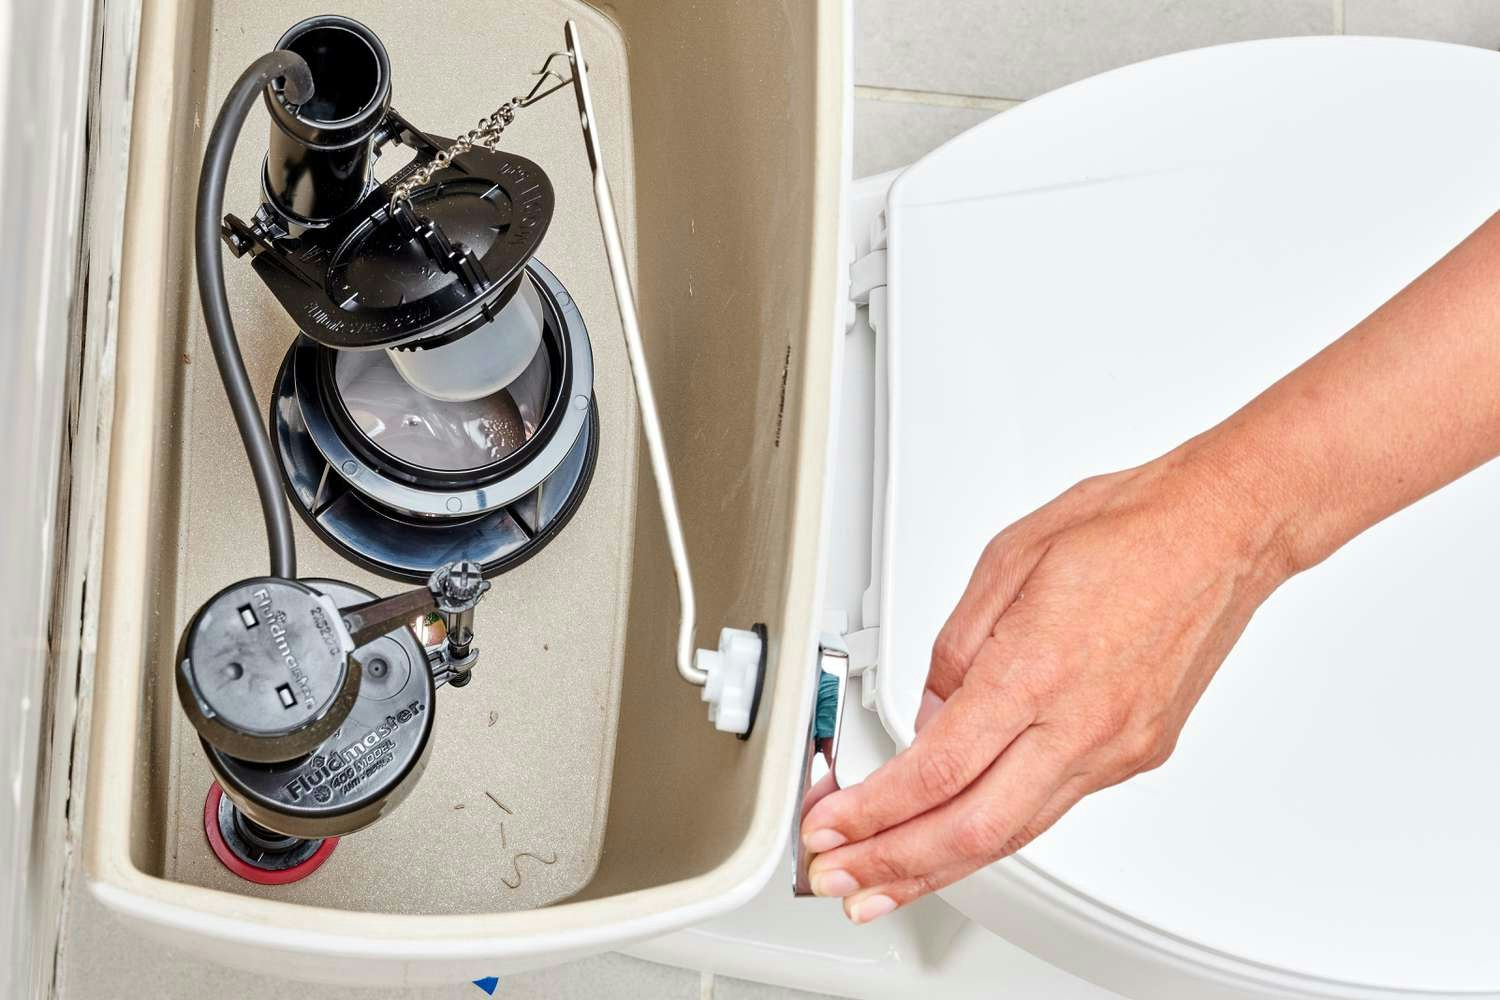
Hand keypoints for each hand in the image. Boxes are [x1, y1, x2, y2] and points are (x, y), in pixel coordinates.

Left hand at [799, 443, 1292, 922]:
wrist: (1224, 532)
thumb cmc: (1126, 528)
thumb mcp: (1006, 560)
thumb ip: (955, 647)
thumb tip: (927, 712)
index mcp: (1034, 669)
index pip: (935, 769)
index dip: (872, 811)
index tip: (830, 826)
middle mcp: (1080, 723)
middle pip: (971, 827)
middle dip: (892, 865)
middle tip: (839, 880)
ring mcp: (1115, 748)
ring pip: (1014, 833)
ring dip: (940, 867)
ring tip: (886, 886)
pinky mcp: (1139, 753)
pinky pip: (1052, 808)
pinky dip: (996, 834)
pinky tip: (961, 840)